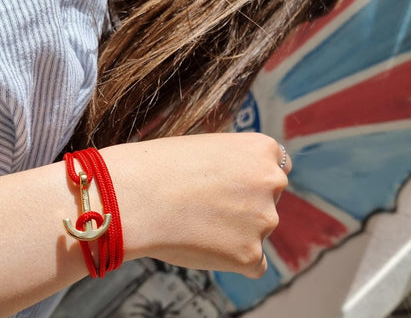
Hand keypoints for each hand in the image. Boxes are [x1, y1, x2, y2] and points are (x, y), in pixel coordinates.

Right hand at [103, 133, 290, 277]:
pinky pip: (252, 262)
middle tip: (210, 207)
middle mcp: (272, 181)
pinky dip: (233, 259)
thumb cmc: (159, 165)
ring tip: (197, 224)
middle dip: (247, 205)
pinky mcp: (250, 255)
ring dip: (237, 232)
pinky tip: (205, 245)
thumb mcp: (206, 148)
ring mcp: (265, 220)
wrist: (134, 195)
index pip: (275, 167)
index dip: (250, 178)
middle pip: (269, 200)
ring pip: (258, 231)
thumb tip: (243, 186)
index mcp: (262, 149)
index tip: (231, 186)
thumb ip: (235, 163)